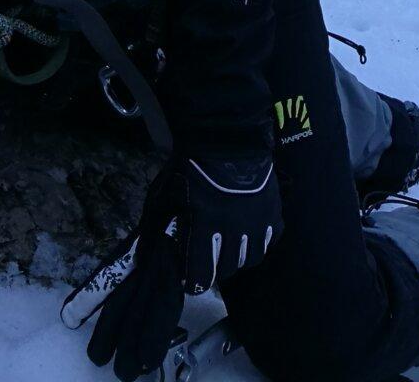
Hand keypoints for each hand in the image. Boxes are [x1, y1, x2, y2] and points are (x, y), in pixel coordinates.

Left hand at [88, 156, 281, 379]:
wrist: (226, 137)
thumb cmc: (188, 167)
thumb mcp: (163, 198)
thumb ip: (156, 229)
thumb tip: (144, 261)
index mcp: (203, 224)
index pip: (199, 276)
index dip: (192, 281)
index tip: (189, 277)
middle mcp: (233, 227)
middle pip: (224, 272)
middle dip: (212, 269)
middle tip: (205, 257)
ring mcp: (257, 221)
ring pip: (247, 260)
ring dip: (234, 258)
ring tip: (225, 245)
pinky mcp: (274, 213)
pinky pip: (268, 242)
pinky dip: (257, 242)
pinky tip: (247, 233)